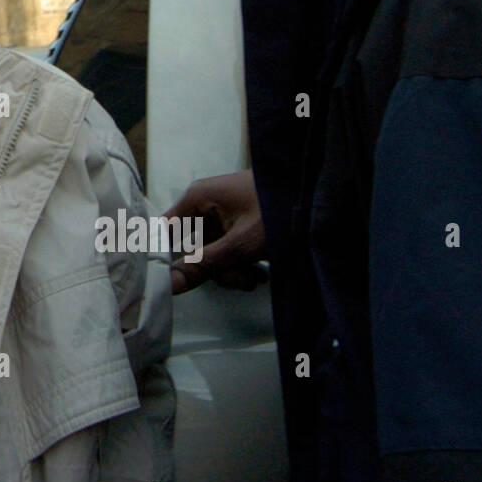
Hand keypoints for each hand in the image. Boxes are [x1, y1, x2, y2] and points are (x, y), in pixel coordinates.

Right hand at [164, 168, 266, 294]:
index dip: (165, 257)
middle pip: (192, 246)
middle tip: (240, 278)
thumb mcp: (240, 245)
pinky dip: (241, 261)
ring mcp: (223, 211)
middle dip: (215, 269)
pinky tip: (261, 270)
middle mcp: (205, 202)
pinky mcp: (238, 220)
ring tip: (256, 276)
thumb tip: (168, 285)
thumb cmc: (278, 211)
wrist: (318, 196)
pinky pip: (228, 246)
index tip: (171, 282)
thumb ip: (202, 266)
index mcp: (197, 197)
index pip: (163, 231)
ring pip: (212, 251)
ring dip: (232, 269)